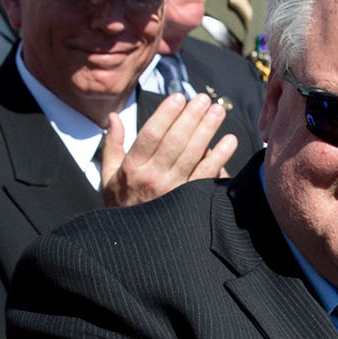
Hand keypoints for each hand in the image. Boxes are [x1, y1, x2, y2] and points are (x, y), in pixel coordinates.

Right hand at [99, 93, 235, 206]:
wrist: (131, 242)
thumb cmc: (121, 204)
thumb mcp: (108, 176)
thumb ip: (112, 145)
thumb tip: (113, 117)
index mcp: (132, 167)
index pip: (151, 134)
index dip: (166, 113)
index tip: (178, 97)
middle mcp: (152, 177)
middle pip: (175, 140)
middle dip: (192, 116)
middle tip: (204, 99)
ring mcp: (173, 190)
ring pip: (193, 154)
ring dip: (207, 129)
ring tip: (218, 110)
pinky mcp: (189, 200)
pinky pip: (207, 175)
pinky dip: (220, 156)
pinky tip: (229, 140)